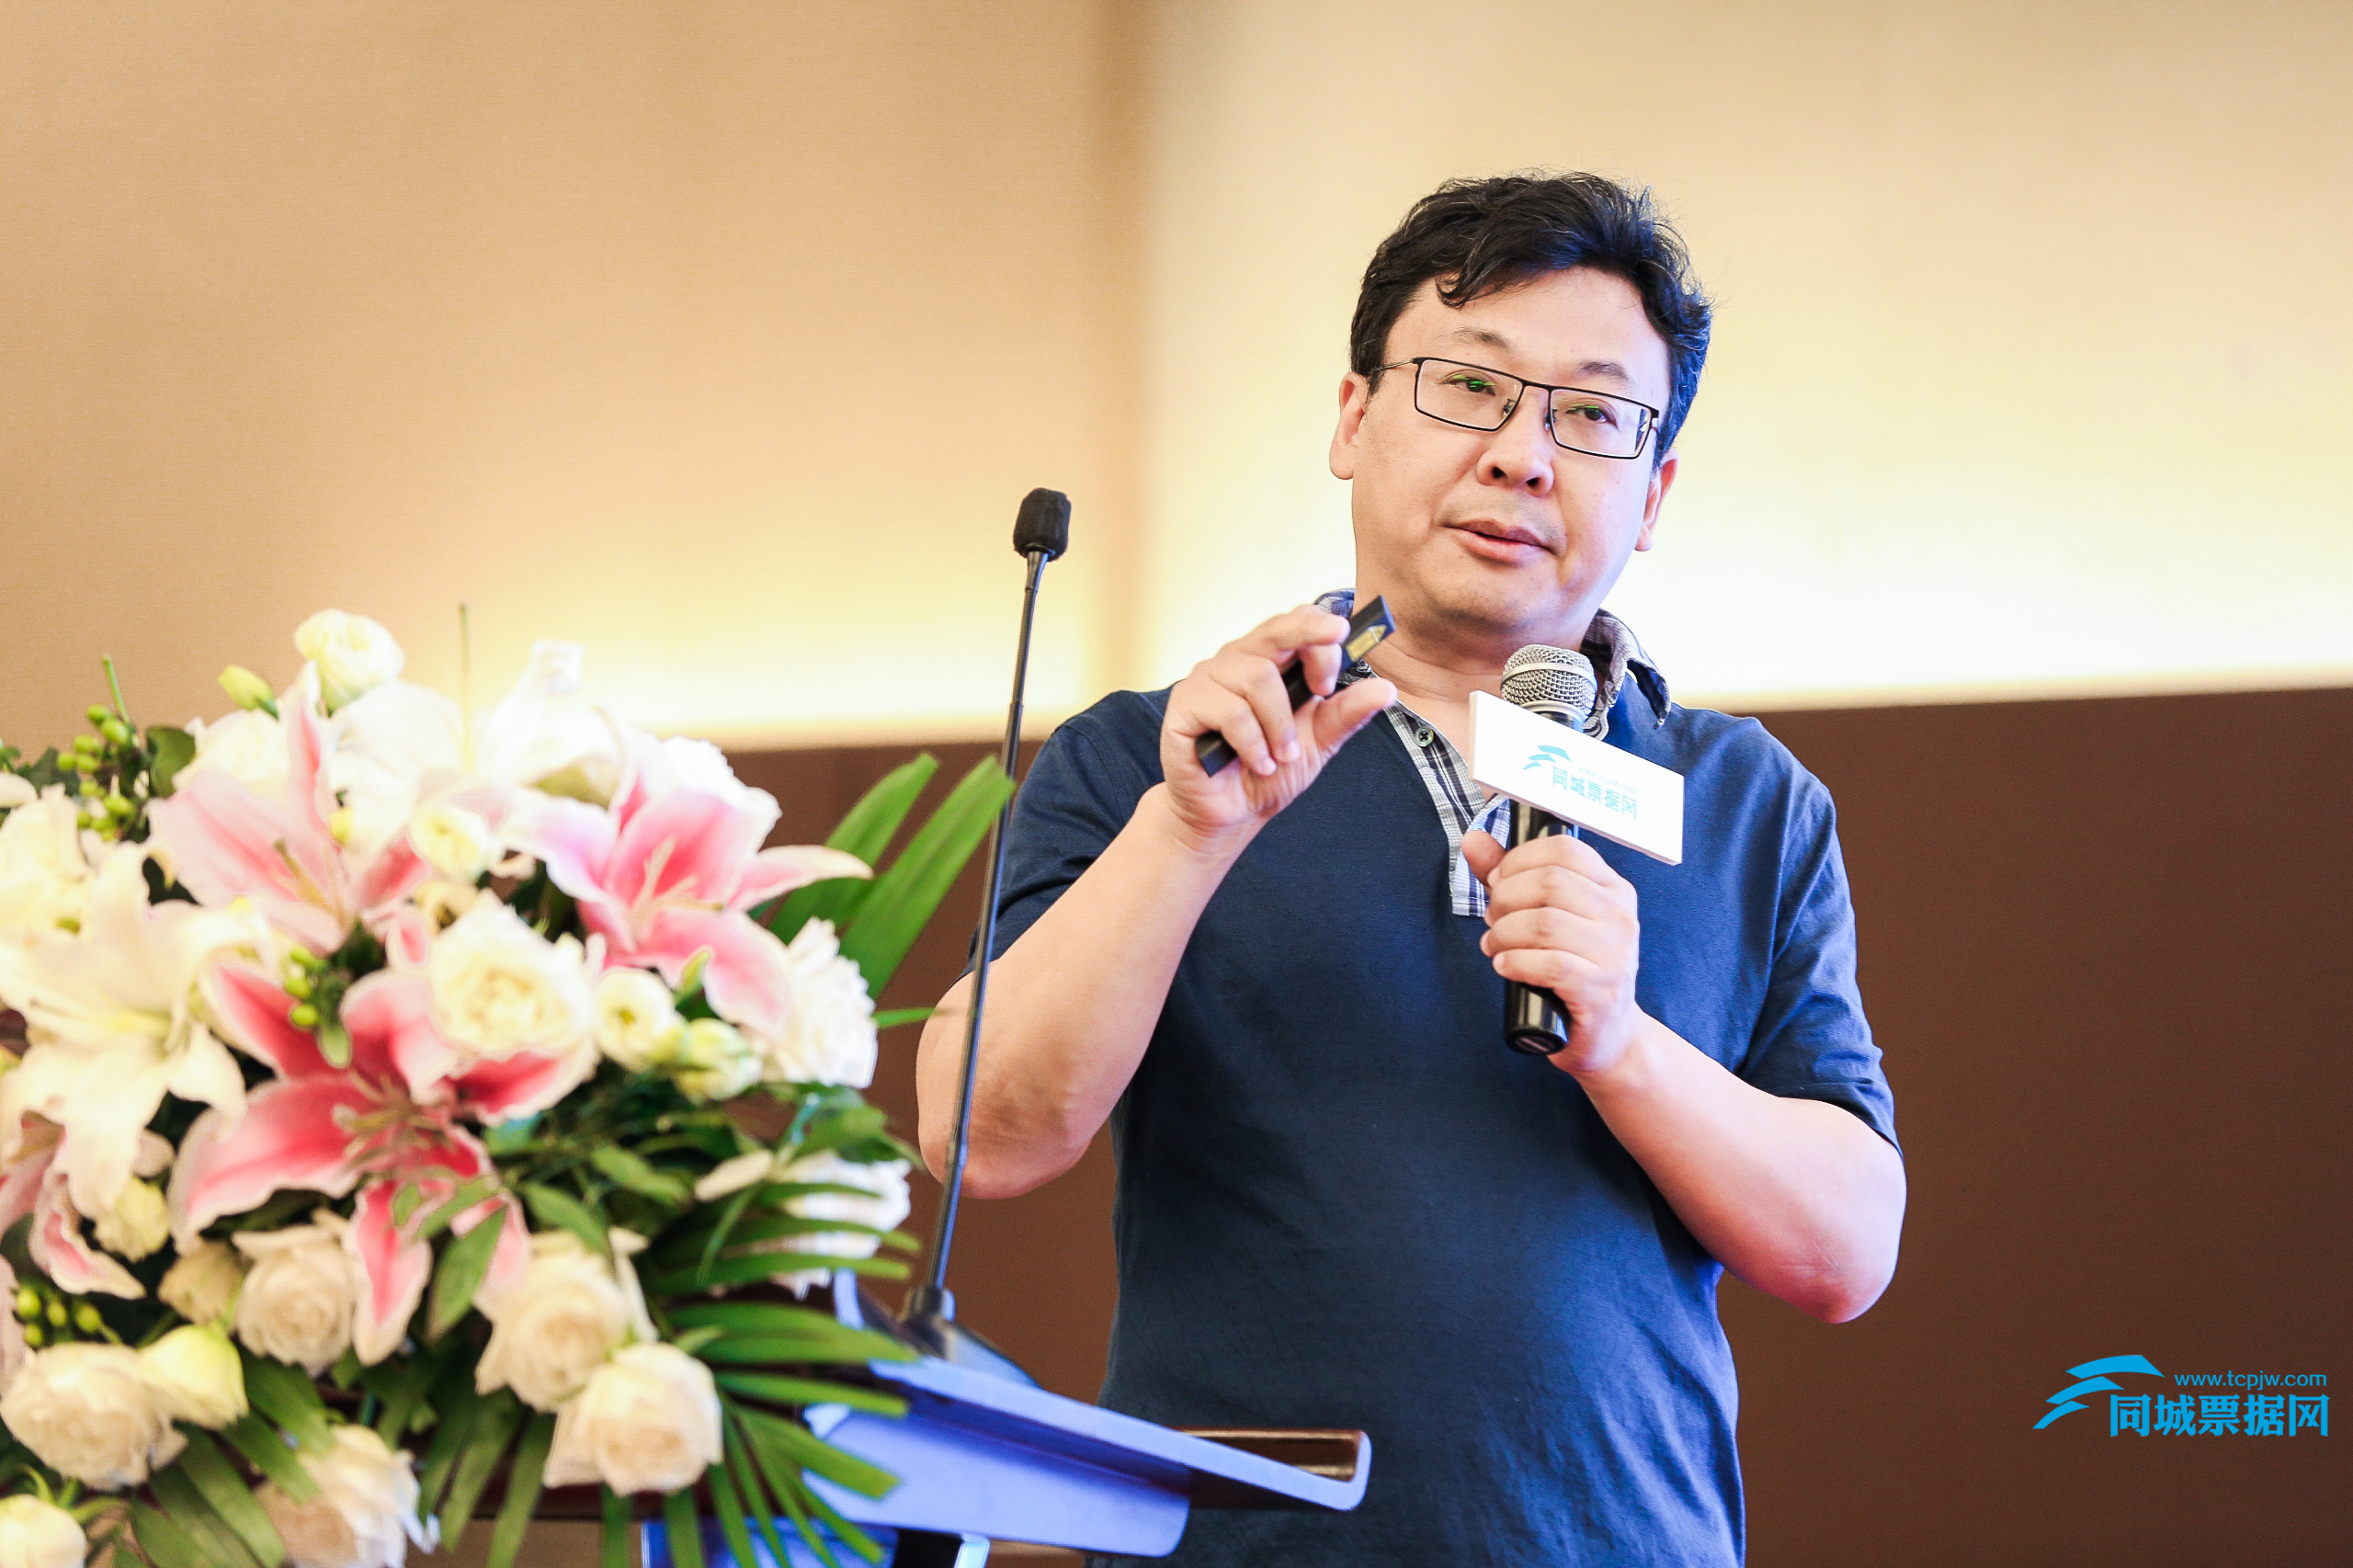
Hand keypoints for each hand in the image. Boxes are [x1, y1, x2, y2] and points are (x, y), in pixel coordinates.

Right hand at [1158, 605, 1395, 851]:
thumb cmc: (1268, 771)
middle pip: (1275, 630)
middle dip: (1308, 639)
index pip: (1297, 624)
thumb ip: (1346, 714)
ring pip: (1256, 678)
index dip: (1319, 639)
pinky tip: (1256, 763)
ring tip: (1281, 758)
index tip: (1330, 681)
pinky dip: (1252, 743)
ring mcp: (1207, 678)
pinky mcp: (1185, 704)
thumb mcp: (1318, 742)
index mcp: (1270, 660)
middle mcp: (1237, 660)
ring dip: (1278, 726)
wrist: (1229, 813)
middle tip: (1325, 677)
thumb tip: (1386, 689)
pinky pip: (1229, 711)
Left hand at [1461, 827, 1644, 1076]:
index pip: (1565, 850)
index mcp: (1612, 889)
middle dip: (1505, 900)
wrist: (1608, 1036)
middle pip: (1549, 882)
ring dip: (1504, 934)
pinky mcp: (1600, 990)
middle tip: (1493, 921)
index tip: (1499, 882)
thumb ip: (1510, 877)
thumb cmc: (1572, 970)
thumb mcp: (1546, 918)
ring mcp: (1615, 954)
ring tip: (1495, 947)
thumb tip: (1473, 838)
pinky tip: (1506, 967)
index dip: (1519, 860)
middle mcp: (1620, 916)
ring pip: (1545, 923)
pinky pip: (1550, 964)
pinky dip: (1516, 962)